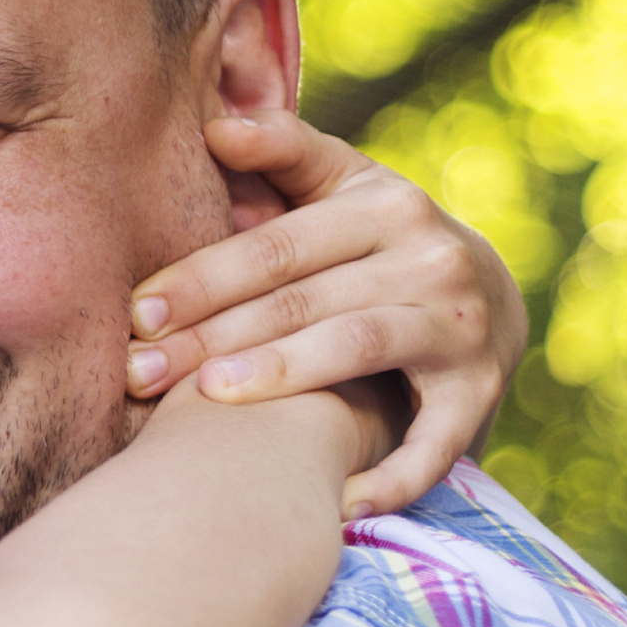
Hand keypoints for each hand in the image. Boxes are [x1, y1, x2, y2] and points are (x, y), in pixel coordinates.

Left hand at [126, 111, 527, 519]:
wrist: (489, 300)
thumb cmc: (378, 242)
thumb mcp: (343, 187)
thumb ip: (285, 153)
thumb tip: (217, 123)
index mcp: (384, 203)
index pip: (275, 246)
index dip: (202, 278)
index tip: (137, 313)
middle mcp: (429, 257)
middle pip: (301, 299)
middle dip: (212, 336)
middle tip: (138, 373)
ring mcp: (462, 325)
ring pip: (356, 346)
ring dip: (282, 375)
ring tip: (211, 397)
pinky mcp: (483, 392)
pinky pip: (435, 441)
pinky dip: (389, 475)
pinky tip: (332, 503)